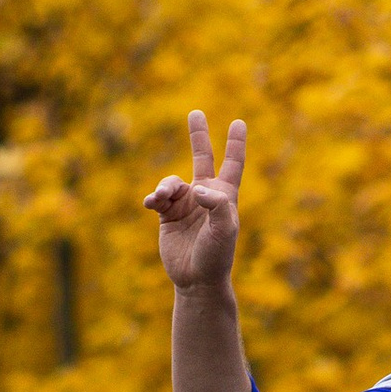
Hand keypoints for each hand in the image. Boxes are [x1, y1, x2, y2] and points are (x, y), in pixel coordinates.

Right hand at [146, 110, 246, 287]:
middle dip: (198, 136)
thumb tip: (197, 189)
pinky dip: (154, 198)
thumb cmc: (217, 255)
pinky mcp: (167, 215)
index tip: (238, 122)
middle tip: (196, 112)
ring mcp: (185, 205)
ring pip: (172, 182)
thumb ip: (216, 205)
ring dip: (165, 186)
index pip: (233, 164)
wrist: (197, 279)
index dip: (235, 144)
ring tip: (160, 197)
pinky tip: (151, 203)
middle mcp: (205, 196)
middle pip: (202, 158)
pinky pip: (158, 198)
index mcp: (224, 196)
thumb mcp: (224, 229)